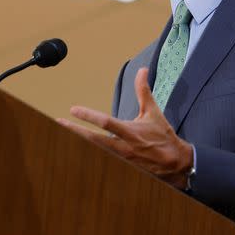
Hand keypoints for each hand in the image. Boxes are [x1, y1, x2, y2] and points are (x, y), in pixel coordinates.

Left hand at [58, 67, 193, 187]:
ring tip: (63, 130)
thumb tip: (142, 70)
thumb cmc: (163, 136)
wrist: (175, 164)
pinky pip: (101, 155)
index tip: (73, 109)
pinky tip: (78, 143)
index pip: (106, 123)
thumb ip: (144, 91)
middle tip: (59, 122)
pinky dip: (89, 149)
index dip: (88, 116)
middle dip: (75, 131)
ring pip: (94, 148)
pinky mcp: (121, 164)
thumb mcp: (154, 112)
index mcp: (130, 132)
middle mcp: (123, 146)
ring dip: (79, 139)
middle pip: (93, 139)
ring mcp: (120, 158)